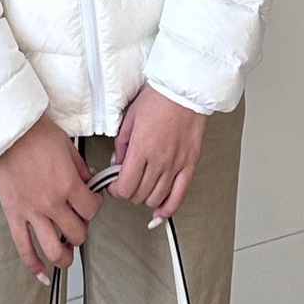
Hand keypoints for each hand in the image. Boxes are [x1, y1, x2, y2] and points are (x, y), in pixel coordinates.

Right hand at [0, 116, 102, 280]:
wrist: (6, 130)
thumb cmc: (35, 133)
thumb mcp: (67, 147)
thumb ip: (80, 170)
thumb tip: (89, 182)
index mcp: (68, 185)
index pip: (92, 211)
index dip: (95, 208)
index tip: (91, 204)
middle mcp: (52, 203)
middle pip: (77, 233)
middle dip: (81, 230)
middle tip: (77, 223)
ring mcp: (32, 212)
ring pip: (54, 249)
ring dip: (65, 256)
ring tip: (67, 254)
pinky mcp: (13, 215)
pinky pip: (23, 248)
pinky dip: (33, 265)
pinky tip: (41, 273)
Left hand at [108, 85, 206, 219]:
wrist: (185, 90)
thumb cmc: (159, 98)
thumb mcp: (130, 118)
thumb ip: (122, 144)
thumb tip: (117, 163)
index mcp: (141, 149)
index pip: (125, 185)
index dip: (115, 191)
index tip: (113, 187)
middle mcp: (159, 160)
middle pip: (139, 194)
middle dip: (129, 193)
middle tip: (126, 184)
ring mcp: (176, 164)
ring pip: (157, 197)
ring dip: (145, 198)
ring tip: (142, 190)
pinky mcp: (190, 164)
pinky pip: (179, 195)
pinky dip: (168, 208)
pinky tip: (160, 213)